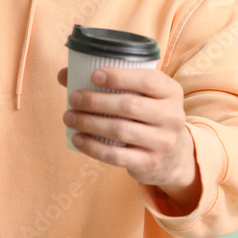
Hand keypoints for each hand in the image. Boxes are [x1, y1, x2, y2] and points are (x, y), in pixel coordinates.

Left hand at [57, 66, 200, 211]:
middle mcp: (172, 116)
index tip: (94, 76)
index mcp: (171, 91)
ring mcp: (163, 142)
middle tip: (73, 99)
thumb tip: (65, 74)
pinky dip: (92, 147)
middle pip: (129, 106)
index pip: (148, 81)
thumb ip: (110, 82)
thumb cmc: (146, 115)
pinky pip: (116, 155)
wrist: (171, 155)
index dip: (120, 77)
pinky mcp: (150, 163)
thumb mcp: (141, 95)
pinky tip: (77, 138)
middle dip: (96, 101)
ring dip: (89, 123)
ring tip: (69, 117)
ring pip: (120, 130)